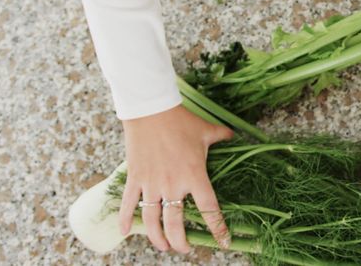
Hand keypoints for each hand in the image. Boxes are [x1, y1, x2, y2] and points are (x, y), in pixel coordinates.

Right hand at [118, 104, 233, 252]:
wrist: (151, 110)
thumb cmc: (182, 121)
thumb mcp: (207, 130)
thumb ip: (222, 136)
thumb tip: (234, 135)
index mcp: (195, 175)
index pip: (209, 209)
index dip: (217, 228)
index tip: (223, 242)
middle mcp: (173, 184)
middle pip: (176, 224)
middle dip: (181, 242)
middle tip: (184, 249)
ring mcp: (152, 183)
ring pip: (152, 220)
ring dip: (157, 238)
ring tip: (164, 247)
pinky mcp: (135, 178)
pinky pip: (128, 204)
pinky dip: (125, 220)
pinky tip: (126, 232)